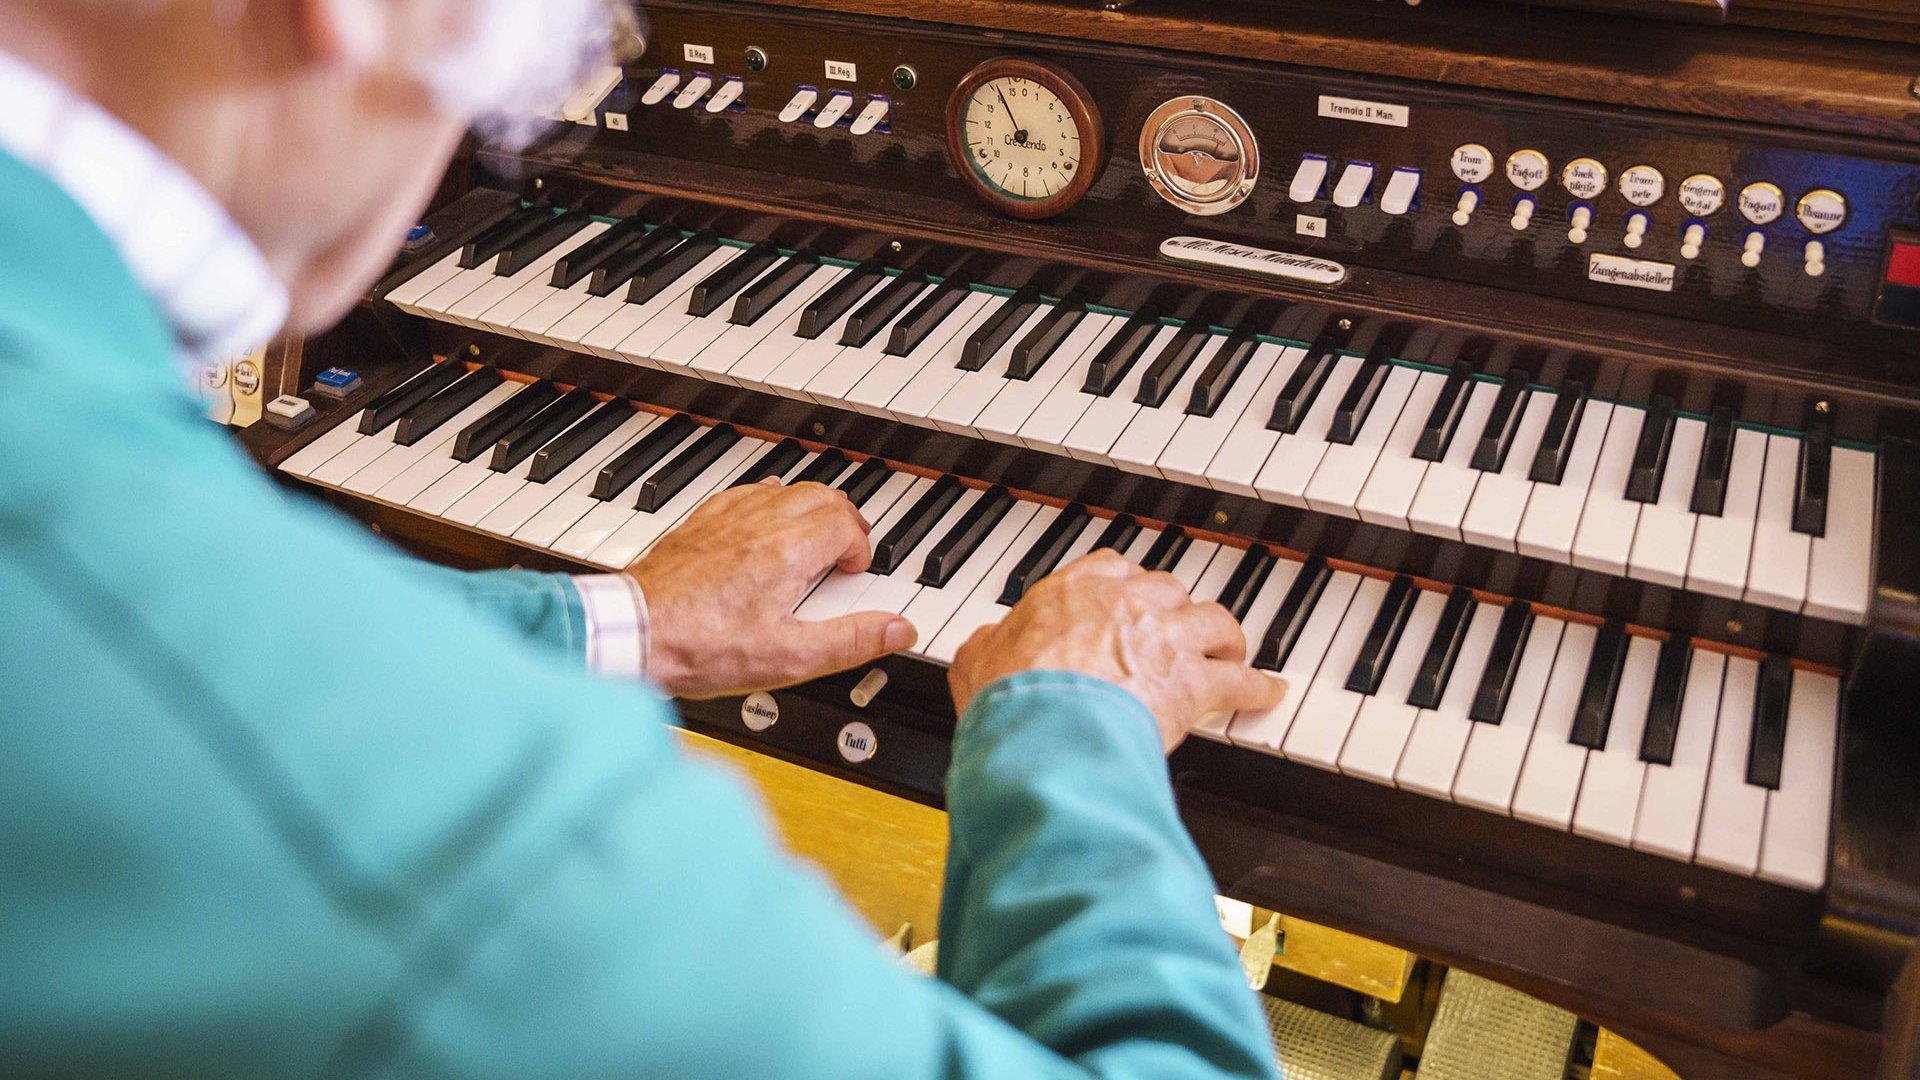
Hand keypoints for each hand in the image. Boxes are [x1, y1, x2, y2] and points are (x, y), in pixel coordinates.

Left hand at [626, 478, 916, 698]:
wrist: (633, 633)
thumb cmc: (701, 647)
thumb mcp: (788, 658)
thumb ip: (849, 641)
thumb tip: (897, 630)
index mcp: (788, 551)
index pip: (846, 526)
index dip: (860, 549)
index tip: (854, 573)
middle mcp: (760, 522)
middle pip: (822, 496)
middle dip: (844, 520)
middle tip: (848, 550)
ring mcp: (727, 517)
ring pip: (786, 488)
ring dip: (810, 508)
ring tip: (815, 537)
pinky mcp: (700, 521)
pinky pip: (748, 492)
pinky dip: (771, 503)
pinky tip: (764, 525)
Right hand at [948, 548, 1285, 752]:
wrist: (1044, 727)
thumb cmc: (1011, 697)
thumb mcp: (976, 658)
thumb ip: (987, 644)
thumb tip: (982, 645)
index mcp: (1074, 590)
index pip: (1114, 566)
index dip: (1126, 585)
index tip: (1129, 597)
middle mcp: (1127, 603)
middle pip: (1170, 589)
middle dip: (1176, 609)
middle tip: (1176, 628)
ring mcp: (1166, 639)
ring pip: (1215, 621)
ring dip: (1224, 637)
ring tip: (1229, 650)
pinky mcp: (1193, 683)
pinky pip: (1241, 680)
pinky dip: (1259, 687)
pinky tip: (1270, 692)